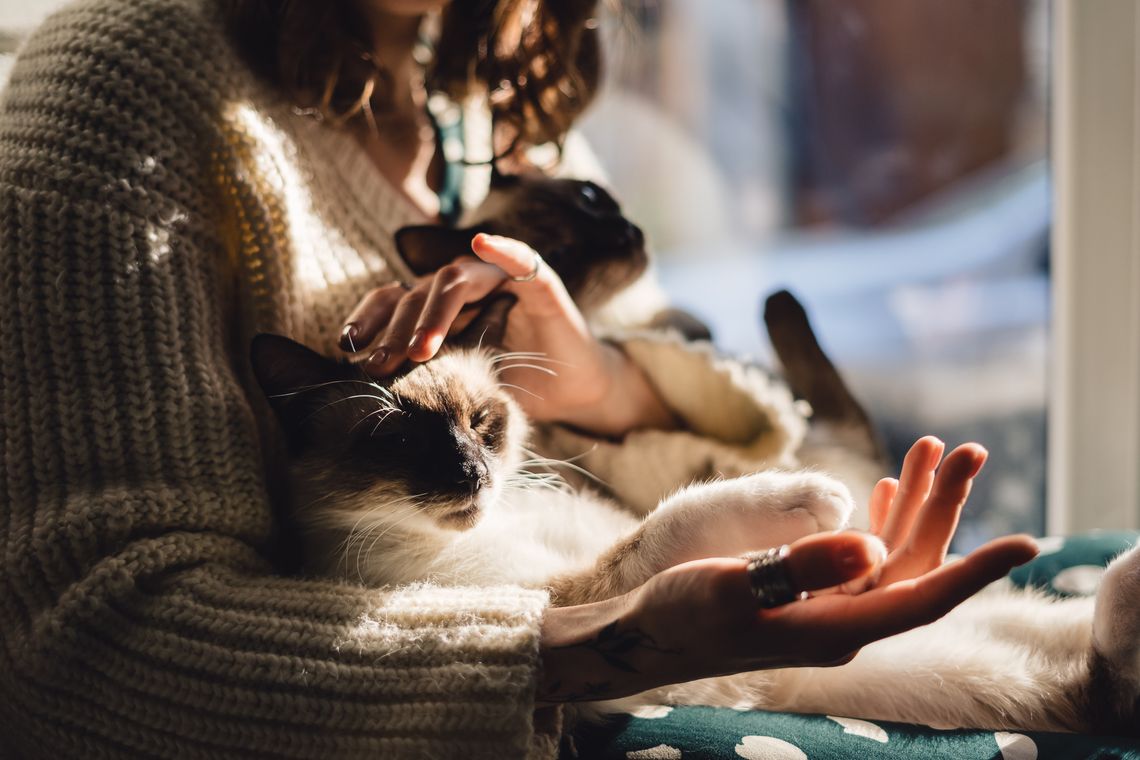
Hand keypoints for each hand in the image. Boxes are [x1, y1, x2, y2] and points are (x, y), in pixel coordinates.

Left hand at [339, 234, 674, 434]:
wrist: (572, 393)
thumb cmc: (511, 386)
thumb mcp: (457, 382)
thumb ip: (421, 375)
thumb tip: (365, 390)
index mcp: (438, 307)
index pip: (393, 300)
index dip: (367, 318)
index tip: (346, 347)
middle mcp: (464, 286)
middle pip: (418, 292)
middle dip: (395, 330)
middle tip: (380, 365)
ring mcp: (500, 279)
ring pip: (455, 278)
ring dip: (434, 313)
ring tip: (419, 349)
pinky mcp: (540, 282)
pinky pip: (521, 259)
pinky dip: (502, 248)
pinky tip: (483, 243)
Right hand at [537, 438, 1037, 702]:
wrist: (645, 635)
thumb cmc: (679, 615)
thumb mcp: (734, 589)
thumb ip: (801, 569)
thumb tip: (871, 546)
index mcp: (834, 628)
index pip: (922, 598)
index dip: (976, 570)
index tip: (1027, 543)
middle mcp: (843, 622)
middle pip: (914, 564)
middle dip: (944, 507)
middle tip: (968, 450)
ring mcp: (828, 610)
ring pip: (891, 556)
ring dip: (913, 505)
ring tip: (932, 450)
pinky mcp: (809, 597)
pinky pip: (862, 558)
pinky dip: (879, 521)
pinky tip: (886, 490)